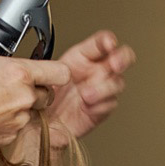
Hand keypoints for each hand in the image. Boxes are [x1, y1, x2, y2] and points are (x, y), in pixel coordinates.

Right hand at [0, 33, 70, 165]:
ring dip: (20, 107)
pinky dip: (6, 123)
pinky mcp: (7, 139)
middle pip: (48, 94)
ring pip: (31, 113)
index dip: (56, 70)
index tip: (46, 69)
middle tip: (14, 85)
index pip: (60, 72)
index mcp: (17, 74)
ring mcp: (16, 122)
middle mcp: (23, 99)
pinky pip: (15, 129)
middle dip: (35, 89)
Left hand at [43, 30, 134, 145]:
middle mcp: (95, 72)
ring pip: (117, 83)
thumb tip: (60, 69)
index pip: (100, 43)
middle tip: (115, 63)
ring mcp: (101, 90)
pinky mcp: (101, 109)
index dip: (107, 40)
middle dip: (122, 58)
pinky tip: (88, 107)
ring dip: (105, 87)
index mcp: (82, 58)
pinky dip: (101, 105)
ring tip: (86, 95)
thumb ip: (54, 69)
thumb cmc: (44, 97)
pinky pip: (110, 104)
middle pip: (121, 58)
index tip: (109, 42)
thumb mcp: (44, 76)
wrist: (42, 124)